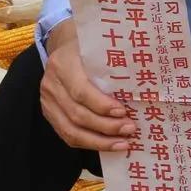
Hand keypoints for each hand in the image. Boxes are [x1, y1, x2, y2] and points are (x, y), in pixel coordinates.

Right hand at [39, 19, 137, 152]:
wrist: (61, 45)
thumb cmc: (86, 46)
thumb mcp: (96, 45)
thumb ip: (112, 60)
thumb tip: (143, 81)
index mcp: (63, 64)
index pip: (81, 91)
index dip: (101, 105)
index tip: (123, 111)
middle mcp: (51, 84)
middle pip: (77, 114)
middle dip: (106, 126)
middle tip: (130, 129)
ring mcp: (47, 101)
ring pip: (71, 131)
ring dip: (99, 141)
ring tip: (123, 143)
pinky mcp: (49, 114)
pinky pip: (67, 136)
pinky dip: (89, 144)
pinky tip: (108, 145)